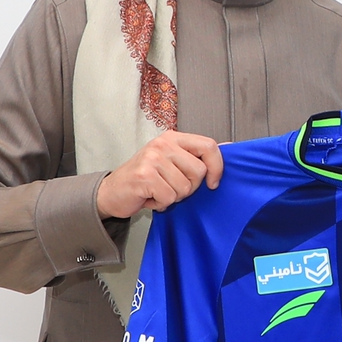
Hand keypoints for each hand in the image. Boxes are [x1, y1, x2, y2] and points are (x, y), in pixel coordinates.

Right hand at [96, 131, 224, 218]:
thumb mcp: (172, 162)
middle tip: (171, 187)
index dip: (217, 167)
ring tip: (158, 191)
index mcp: (173, 138)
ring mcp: (153, 158)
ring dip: (173, 197)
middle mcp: (163, 144)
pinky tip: (150, 198)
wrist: (112, 192)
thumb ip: (197, 155)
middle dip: (189, 188)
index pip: (208, 145)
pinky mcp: (145, 175)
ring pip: (185, 188)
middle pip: (199, 171)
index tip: (212, 183)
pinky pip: (169, 197)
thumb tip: (230, 147)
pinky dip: (161, 204)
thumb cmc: (145, 179)